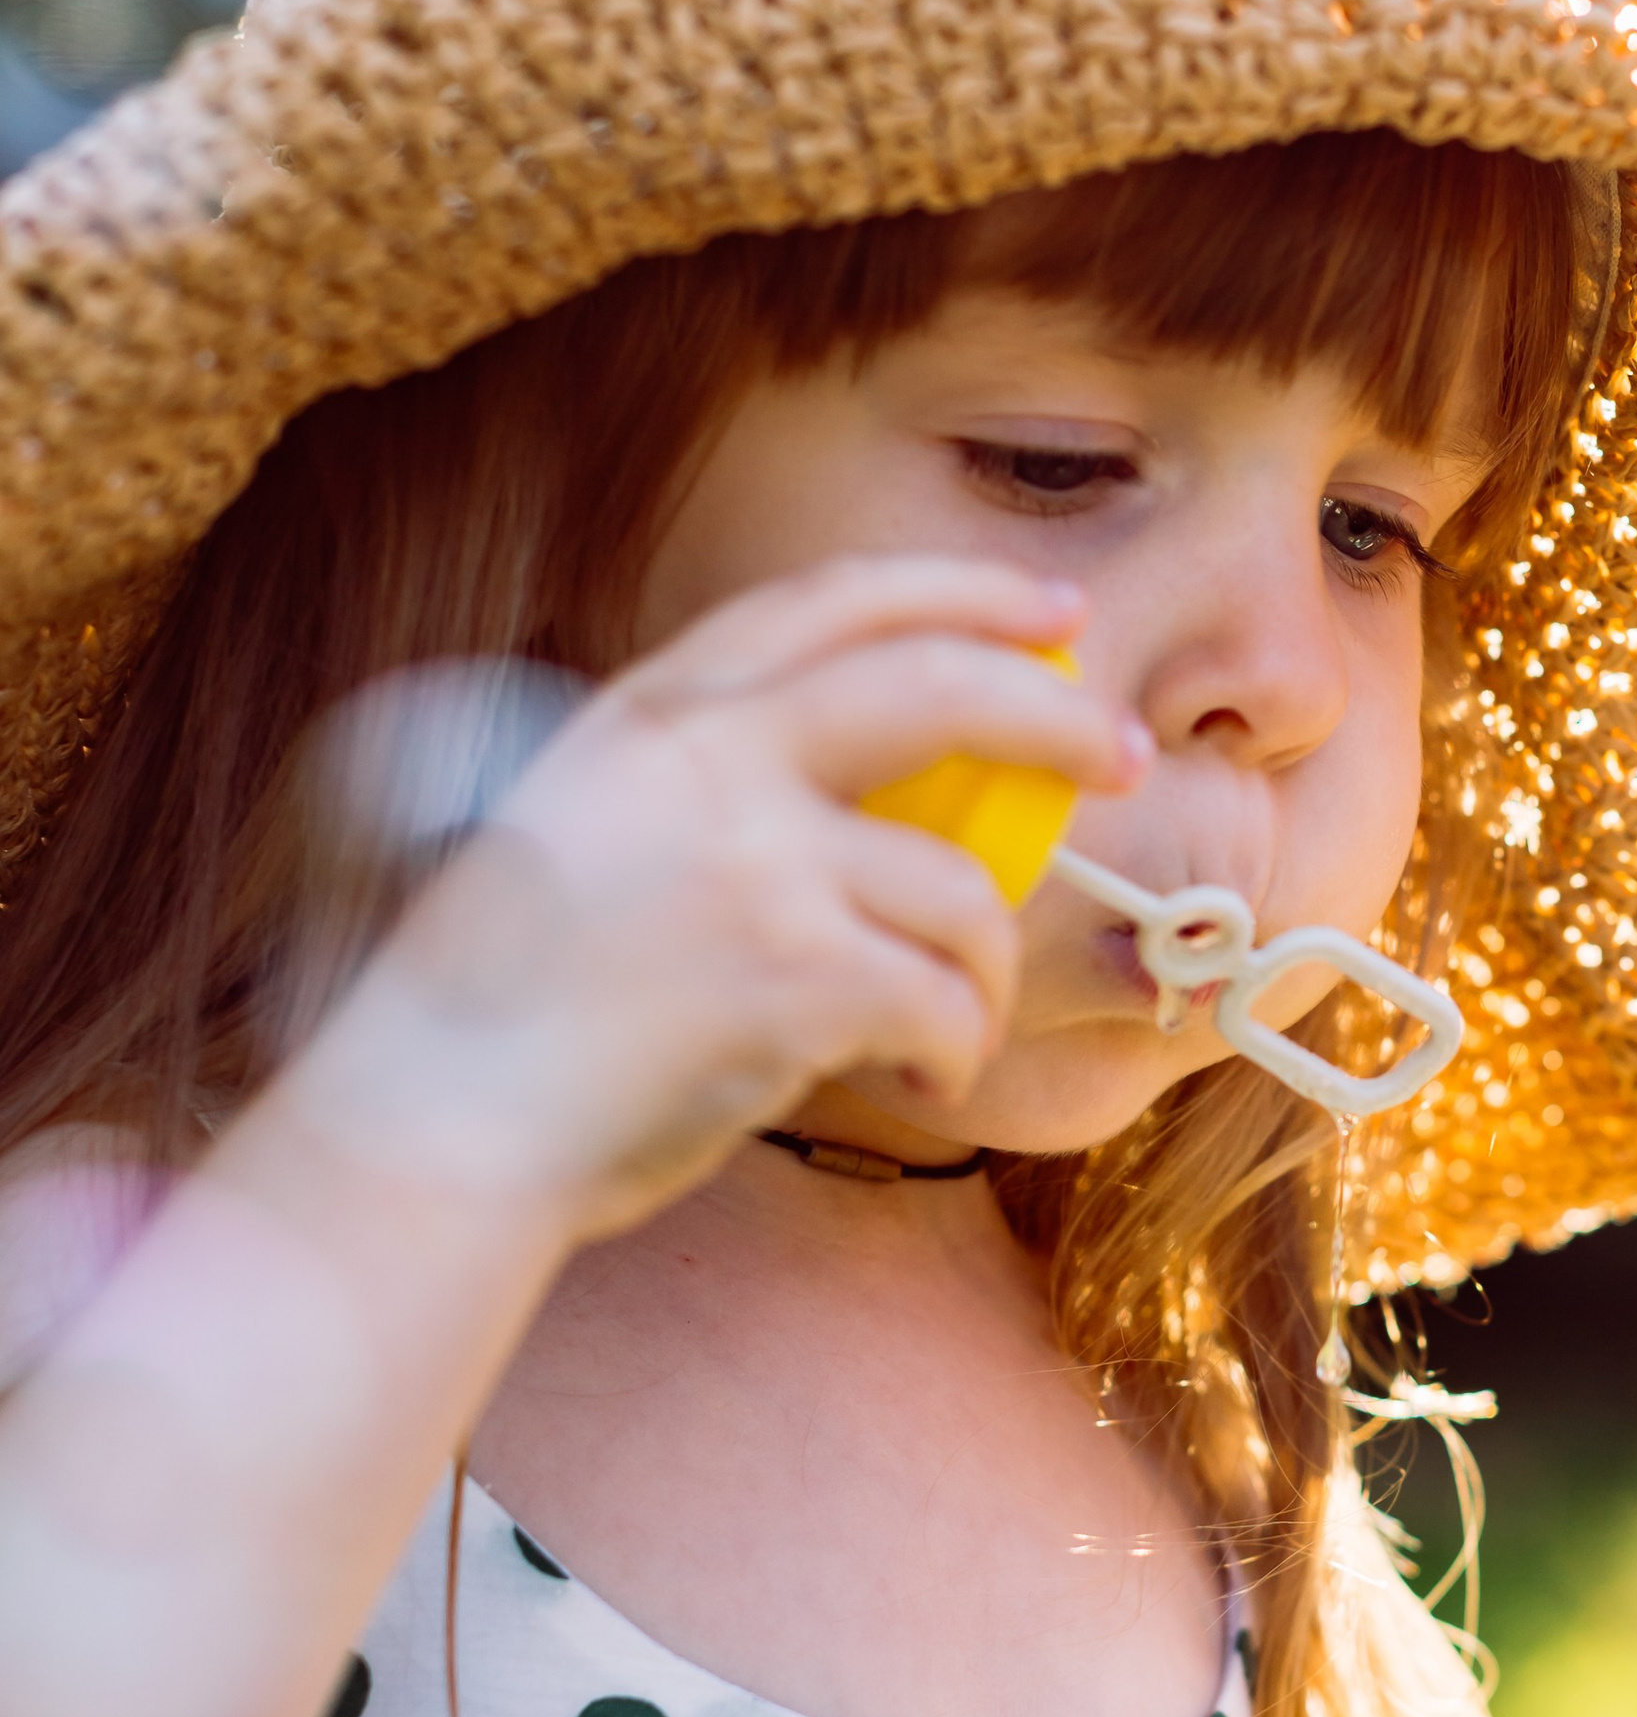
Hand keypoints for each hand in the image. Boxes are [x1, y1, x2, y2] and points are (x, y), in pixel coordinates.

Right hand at [283, 556, 1145, 1234]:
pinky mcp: (793, 973)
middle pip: (937, 685)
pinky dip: (956, 1050)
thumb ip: (698, 790)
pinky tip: (922, 1081)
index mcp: (646, 713)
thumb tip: (869, 811)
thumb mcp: (578, 835)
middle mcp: (704, 760)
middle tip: (1121, 756)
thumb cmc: (502, 1013)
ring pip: (960, 890)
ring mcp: (752, 862)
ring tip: (955, 1030)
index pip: (829, 604)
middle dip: (1054, 713)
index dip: (960, 594)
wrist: (435, 1123)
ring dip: (985, 972)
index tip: (1052, 609)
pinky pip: (942, 999)